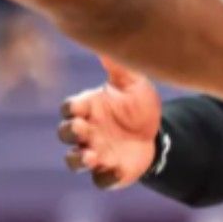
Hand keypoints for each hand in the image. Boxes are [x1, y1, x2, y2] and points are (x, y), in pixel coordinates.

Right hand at [61, 57, 163, 189]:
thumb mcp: (133, 84)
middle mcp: (87, 132)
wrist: (157, 133)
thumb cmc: (138, 105)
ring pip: (74, 161)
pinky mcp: (110, 172)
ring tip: (92, 156)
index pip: (69, 108)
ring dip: (79, 160)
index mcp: (89, 108)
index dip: (71, 109)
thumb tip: (107, 41)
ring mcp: (96, 153)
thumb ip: (119, 68)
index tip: (79, 107)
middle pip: (65, 134)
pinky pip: (101, 180)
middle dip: (70, 131)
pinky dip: (105, 178)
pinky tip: (117, 171)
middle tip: (83, 128)